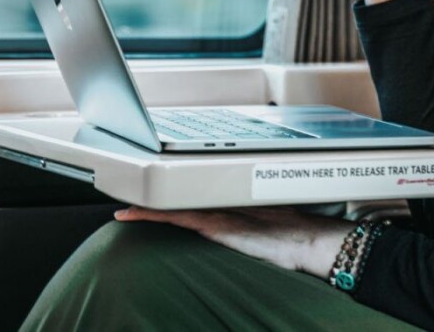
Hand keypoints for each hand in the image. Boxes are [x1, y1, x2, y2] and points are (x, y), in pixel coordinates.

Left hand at [114, 205, 353, 278]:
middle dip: (154, 193)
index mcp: (236, 202)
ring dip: (146, 203)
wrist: (311, 241)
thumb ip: (258, 228)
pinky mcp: (214, 224)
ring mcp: (218, 211)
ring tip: (122, 206)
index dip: (172, 193)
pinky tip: (131, 214)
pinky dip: (150, 213)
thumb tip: (258, 236)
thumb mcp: (274, 229)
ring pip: (172, 202)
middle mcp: (224, 202)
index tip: (153, 193)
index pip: (195, 195)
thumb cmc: (299, 241)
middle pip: (180, 194)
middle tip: (128, 194)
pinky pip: (174, 215)